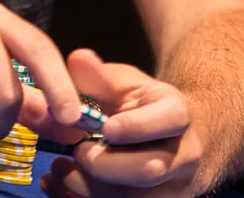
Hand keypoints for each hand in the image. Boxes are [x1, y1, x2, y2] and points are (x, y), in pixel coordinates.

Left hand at [29, 49, 206, 197]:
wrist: (171, 139)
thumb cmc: (142, 106)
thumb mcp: (124, 83)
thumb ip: (98, 75)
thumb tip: (77, 59)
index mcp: (177, 114)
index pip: (169, 119)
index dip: (138, 126)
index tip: (106, 128)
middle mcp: (184, 155)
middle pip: (150, 168)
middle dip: (107, 164)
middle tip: (77, 152)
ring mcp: (174, 187)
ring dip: (91, 189)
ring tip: (59, 170)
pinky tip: (59, 187)